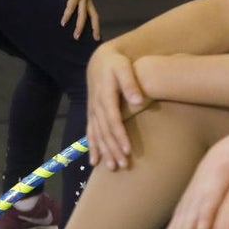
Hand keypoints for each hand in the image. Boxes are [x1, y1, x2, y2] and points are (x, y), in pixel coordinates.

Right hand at [57, 0, 99, 40]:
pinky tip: (63, 22)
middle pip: (94, 16)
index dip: (95, 24)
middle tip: (96, 39)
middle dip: (95, 28)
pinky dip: (67, 15)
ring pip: (83, 15)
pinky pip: (71, 7)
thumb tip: (70, 3)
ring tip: (75, 36)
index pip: (94, 14)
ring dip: (79, 26)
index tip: (96, 34)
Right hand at [86, 43, 146, 168]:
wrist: (100, 60)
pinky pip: (90, 133)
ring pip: (97, 135)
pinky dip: (93, 147)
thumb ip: (130, 83)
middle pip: (105, 132)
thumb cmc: (116, 64)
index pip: (113, 120)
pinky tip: (94, 162)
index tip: (127, 150)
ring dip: (104, 152)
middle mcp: (96, 107)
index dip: (119, 136)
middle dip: (113, 150)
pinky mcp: (91, 114)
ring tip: (112, 168)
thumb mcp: (124, 67)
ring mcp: (92, 112)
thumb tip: (138, 100)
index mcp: (105, 96)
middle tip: (122, 166)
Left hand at [150, 141, 228, 228]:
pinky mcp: (212, 195)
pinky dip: (202, 225)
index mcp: (185, 208)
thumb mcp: (202, 199)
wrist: (224, 154)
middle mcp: (187, 207)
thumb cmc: (215, 178)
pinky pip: (206, 212)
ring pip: (186, 226)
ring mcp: (198, 201)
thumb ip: (198, 217)